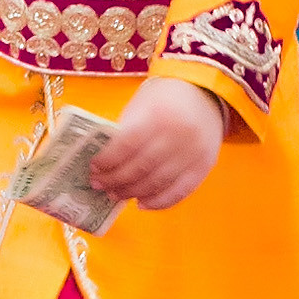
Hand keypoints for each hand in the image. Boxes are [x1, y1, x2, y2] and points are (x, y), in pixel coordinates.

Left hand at [87, 78, 226, 210]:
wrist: (205, 94)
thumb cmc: (164, 100)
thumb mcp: (141, 107)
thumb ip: (125, 133)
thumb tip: (104, 166)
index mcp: (158, 115)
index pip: (127, 144)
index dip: (108, 160)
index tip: (93, 168)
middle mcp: (178, 135)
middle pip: (141, 167)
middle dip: (116, 180)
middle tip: (99, 185)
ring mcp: (194, 153)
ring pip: (158, 183)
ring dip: (132, 193)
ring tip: (115, 194)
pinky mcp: (204, 167)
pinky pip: (180, 192)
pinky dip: (159, 202)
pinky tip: (141, 203)